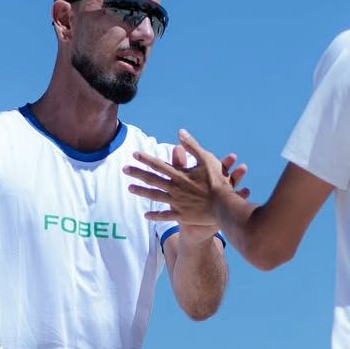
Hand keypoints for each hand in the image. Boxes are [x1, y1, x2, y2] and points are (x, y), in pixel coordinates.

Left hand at [125, 129, 240, 229]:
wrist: (224, 206)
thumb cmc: (218, 181)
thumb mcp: (207, 159)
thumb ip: (192, 146)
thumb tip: (180, 132)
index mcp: (180, 175)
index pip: (158, 165)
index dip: (146, 159)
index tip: (134, 154)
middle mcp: (175, 189)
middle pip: (152, 180)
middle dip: (137, 174)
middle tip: (124, 169)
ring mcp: (177, 203)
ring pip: (155, 197)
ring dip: (141, 192)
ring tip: (129, 188)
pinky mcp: (182, 215)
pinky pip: (165, 216)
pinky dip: (155, 216)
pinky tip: (145, 215)